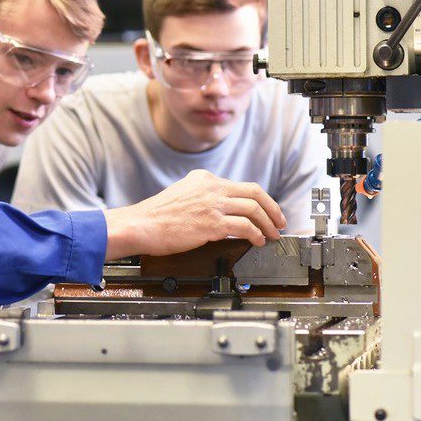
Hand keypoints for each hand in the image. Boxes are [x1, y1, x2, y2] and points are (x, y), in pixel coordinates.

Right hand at [103, 169, 285, 258]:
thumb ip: (200, 196)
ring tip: (271, 235)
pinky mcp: (212, 223)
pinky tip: (257, 241)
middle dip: (273, 209)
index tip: (266, 210)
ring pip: (254, 209)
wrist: (141, 225)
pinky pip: (245, 226)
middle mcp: (211, 187)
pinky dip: (256, 234)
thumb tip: (219, 209)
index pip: (241, 185)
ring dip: (268, 224)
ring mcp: (213, 204)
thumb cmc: (156, 216)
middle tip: (279, 221)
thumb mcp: (180, 194)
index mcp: (203, 179)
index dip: (260, 199)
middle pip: (255, 192)